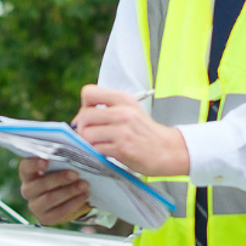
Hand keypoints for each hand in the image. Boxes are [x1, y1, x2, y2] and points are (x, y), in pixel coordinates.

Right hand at [18, 157, 90, 225]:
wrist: (69, 197)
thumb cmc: (63, 175)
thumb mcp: (61, 165)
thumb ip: (63, 159)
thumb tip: (78, 151)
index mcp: (28, 174)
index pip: (25, 167)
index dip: (34, 164)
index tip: (47, 161)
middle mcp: (28, 190)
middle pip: (40, 185)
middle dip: (59, 179)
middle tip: (75, 174)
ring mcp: (35, 206)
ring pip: (50, 199)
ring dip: (69, 191)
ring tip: (84, 185)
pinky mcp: (45, 218)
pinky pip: (59, 212)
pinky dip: (74, 203)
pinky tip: (84, 196)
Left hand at [73, 84, 189, 176]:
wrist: (167, 149)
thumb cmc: (144, 131)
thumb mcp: (130, 110)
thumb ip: (108, 109)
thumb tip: (78, 119)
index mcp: (123, 99)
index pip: (89, 93)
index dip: (84, 106)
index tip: (90, 117)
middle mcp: (123, 112)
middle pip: (84, 115)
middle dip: (81, 127)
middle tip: (89, 134)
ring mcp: (123, 131)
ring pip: (87, 134)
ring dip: (87, 142)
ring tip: (98, 144)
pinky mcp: (122, 148)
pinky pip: (96, 149)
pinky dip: (96, 152)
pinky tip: (106, 152)